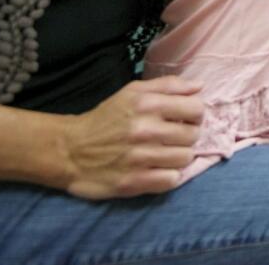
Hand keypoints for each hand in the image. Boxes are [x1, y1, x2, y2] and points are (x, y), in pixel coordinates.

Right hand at [60, 76, 203, 198]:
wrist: (69, 150)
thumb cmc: (106, 118)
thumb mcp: (133, 92)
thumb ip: (168, 86)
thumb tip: (200, 86)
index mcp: (147, 104)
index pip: (196, 108)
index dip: (194, 114)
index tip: (184, 118)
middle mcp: (145, 130)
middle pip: (193, 135)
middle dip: (186, 136)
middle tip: (171, 138)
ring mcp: (140, 158)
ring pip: (185, 158)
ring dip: (178, 157)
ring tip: (163, 153)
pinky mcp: (134, 182)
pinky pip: (171, 180)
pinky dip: (167, 176)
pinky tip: (155, 169)